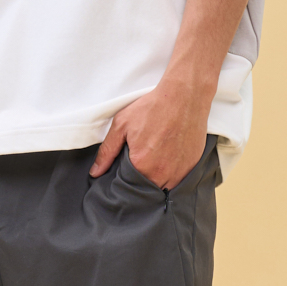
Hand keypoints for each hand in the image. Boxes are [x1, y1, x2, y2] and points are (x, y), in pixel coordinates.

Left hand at [89, 77, 210, 189]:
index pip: (127, 186)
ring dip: (155, 179)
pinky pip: (176, 181)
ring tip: (154, 159)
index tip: (124, 169)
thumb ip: (107, 151)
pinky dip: (170, 174)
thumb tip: (96, 172)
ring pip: (161, 187)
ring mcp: (178, 173)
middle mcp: (161, 174)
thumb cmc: (153, 108)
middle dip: (139, 180)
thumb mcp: (122, 125)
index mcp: (141, 165)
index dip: (123, 179)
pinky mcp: (191, 168)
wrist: (184, 97)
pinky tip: (167, 158)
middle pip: (145, 188)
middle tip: (140, 161)